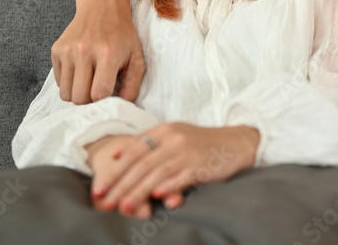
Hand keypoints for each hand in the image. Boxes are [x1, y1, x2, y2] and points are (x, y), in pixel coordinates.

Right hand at [52, 0, 145, 103]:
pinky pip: (58, 81)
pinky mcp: (56, 49)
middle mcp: (85, 51)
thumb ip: (133, 84)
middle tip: (97, 89)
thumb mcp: (136, 57)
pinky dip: (69, 81)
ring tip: (89, 80)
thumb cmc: (122, 34)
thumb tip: (122, 106)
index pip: (98, 94)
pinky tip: (81, 69)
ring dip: (77, 93)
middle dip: (89, 100)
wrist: (102, 6)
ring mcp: (68, 50)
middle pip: (79, 98)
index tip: (108, 96)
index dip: (103, 101)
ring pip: (66, 93)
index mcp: (108, 54)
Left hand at [88, 124, 259, 218]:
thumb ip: (149, 144)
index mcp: (164, 130)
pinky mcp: (202, 165)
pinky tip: (158, 197)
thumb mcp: (174, 136)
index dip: (114, 170)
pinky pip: (182, 177)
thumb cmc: (201, 144)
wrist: (237, 143)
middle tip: (105, 202)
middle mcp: (174, 139)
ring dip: (139, 191)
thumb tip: (117, 155)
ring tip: (125, 207)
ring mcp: (188, 151)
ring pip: (157, 173)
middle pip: (141, 164)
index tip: (99, 187)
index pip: (133, 150)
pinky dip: (169, 186)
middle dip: (121, 185)